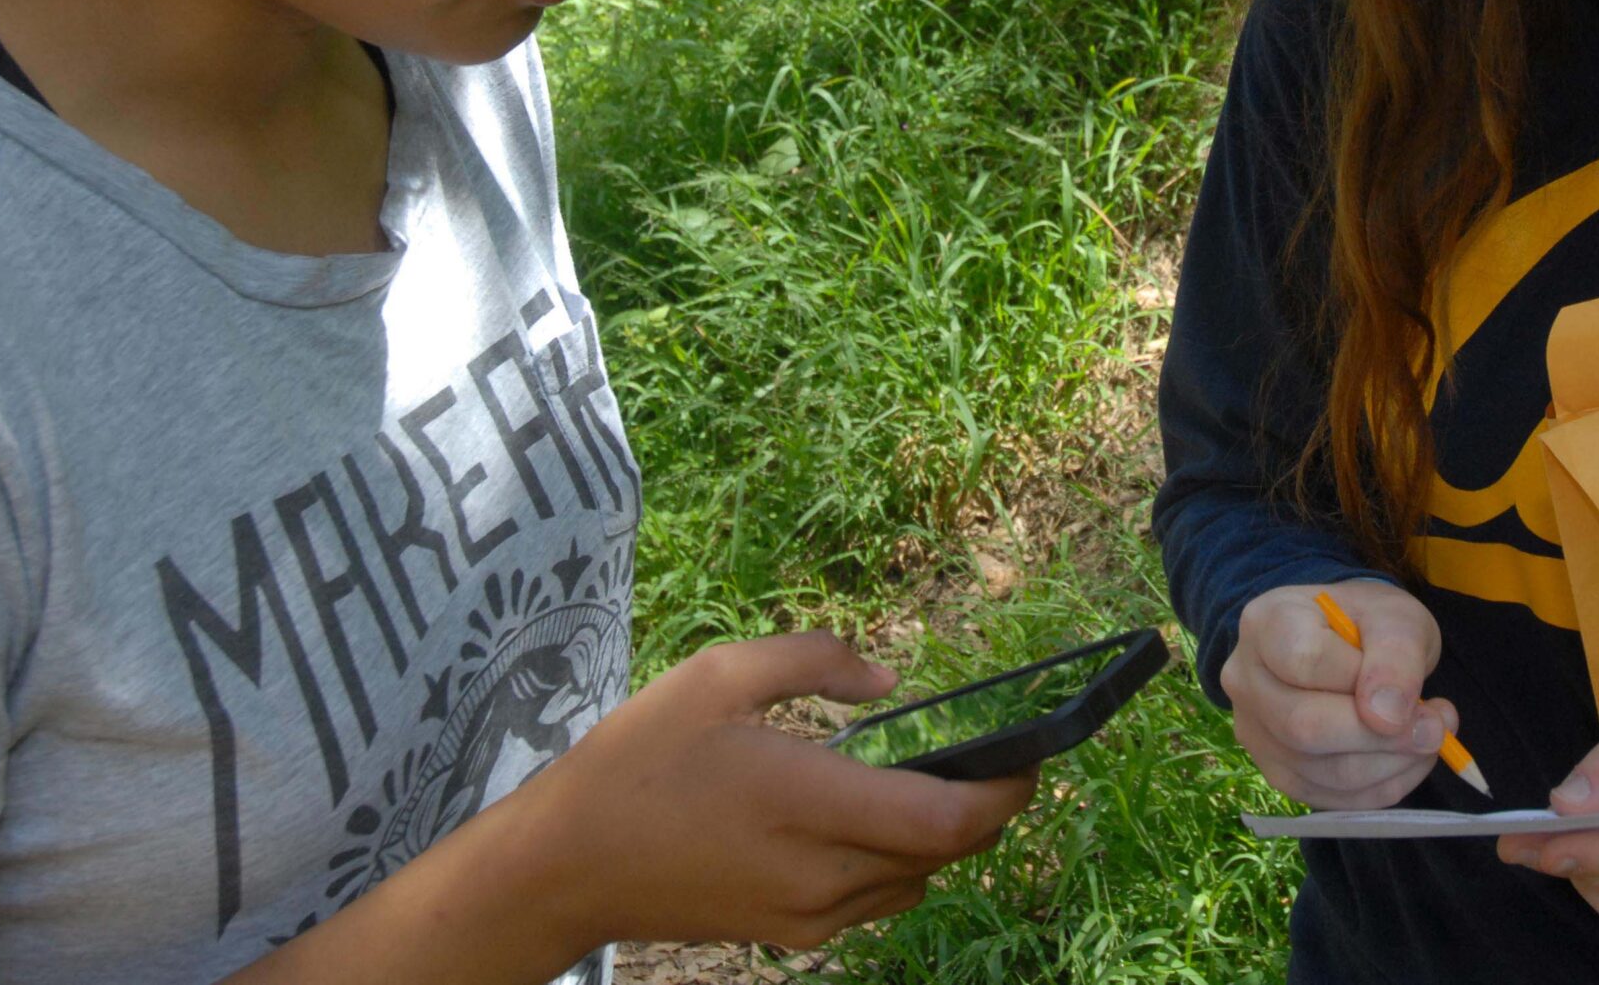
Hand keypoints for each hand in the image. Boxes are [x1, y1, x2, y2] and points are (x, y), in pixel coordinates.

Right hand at [526, 631, 1034, 951]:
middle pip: (946, 853)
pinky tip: (868, 819)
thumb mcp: (717, 676)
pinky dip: (897, 863)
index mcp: (807, 803)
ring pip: (916, 882)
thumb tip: (889, 678)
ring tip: (931, 780)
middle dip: (985, 806)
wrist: (566, 867)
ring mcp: (805, 917)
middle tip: (997, 754)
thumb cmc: (638, 760)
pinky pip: (877, 902)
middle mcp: (819, 875)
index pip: (947, 820)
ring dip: (941, 837)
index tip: (1032, 751)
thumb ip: (813, 661)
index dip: (1006, 790)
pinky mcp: (789, 938)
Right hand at [1221, 580, 1459, 809]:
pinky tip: (1408, 757)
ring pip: (1323, 772)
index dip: (1366, 683)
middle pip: (1304, 727)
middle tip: (1437, 725)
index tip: (1421, 692)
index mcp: (1265, 623)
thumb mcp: (1395, 616)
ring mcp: (1255, 733)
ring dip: (1394, 764)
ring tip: (1429, 735)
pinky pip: (1334, 799)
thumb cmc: (1368, 623)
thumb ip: (1396, 656)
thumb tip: (1389, 719)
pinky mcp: (1278, 774)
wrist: (1345, 644)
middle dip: (1385, 737)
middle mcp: (1244, 680)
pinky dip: (1385, 786)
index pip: (1306, 661)